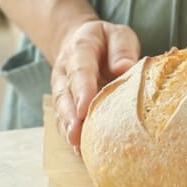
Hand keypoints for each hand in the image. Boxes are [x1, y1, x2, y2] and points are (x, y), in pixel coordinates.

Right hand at [51, 20, 140, 153]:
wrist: (81, 41)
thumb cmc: (107, 42)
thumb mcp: (118, 35)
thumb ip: (121, 49)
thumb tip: (124, 68)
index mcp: (80, 49)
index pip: (80, 70)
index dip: (82, 90)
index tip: (84, 109)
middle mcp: (65, 70)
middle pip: (65, 94)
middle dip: (70, 117)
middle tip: (77, 136)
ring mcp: (62, 87)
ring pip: (61, 109)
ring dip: (68, 129)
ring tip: (77, 148)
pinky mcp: (64, 102)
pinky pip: (63, 119)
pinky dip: (70, 134)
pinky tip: (79, 151)